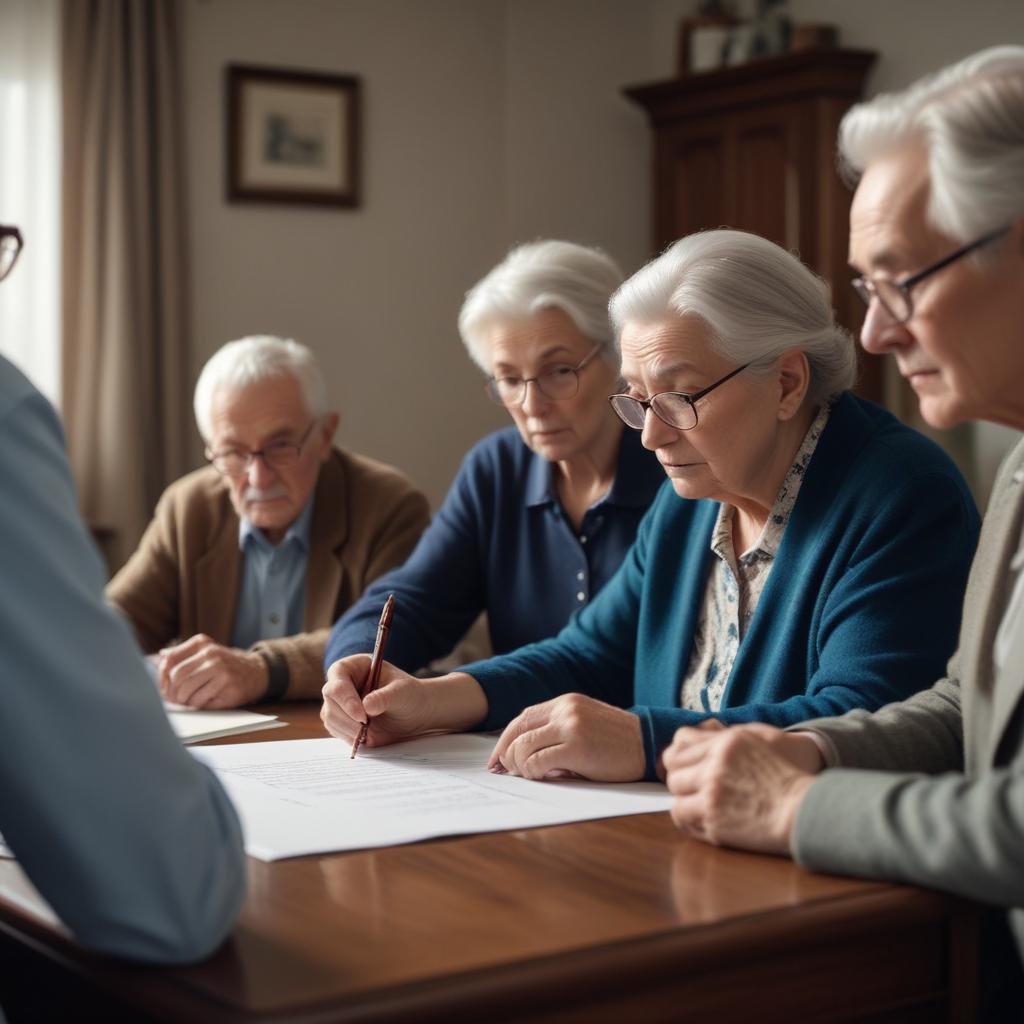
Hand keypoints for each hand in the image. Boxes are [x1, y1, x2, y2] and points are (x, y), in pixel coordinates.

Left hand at [158, 634, 268, 707]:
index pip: (170, 660)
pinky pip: (200, 700)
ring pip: (186, 690)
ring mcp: (221, 668)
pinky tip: (202, 702)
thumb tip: (160, 656)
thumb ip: (183, 654)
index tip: (164, 687)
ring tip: (188, 702)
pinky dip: (196, 705)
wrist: (256, 671)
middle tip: (175, 699)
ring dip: (184, 701)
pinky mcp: (228, 684)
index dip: (162, 677)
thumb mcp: (205, 652)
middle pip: (177, 677)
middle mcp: (211, 653)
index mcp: (201, 643)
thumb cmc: (225, 665)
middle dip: (172, 693)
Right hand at [320, 656, 438, 747]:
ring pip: (330, 717)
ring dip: (349, 729)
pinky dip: (349, 737)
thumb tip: (367, 706)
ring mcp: (340, 702)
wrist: (415, 714)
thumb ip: (385, 697)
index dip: (346, 696)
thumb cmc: (409, 695)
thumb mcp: (403, 692)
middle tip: (368, 727)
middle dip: (348, 717)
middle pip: (330, 699)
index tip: (362, 715)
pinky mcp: (341, 720)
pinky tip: (367, 736)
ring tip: (371, 732)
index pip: (338, 676)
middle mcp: (343, 682)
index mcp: (354, 666)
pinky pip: (336, 730)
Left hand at [488, 693, 645, 781]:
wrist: (650, 745)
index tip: (498, 759)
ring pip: (523, 747)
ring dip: (520, 766)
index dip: (505, 740)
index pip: (522, 718)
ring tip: (530, 776)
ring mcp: (570, 727)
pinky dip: (533, 773)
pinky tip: (543, 777)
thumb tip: (522, 752)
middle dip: (505, 754)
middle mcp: (565, 710)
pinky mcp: (577, 747)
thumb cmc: (618, 742)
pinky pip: (538, 762)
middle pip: (517, 730)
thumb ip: (558, 728)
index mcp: (566, 702)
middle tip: (504, 772)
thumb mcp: (585, 723)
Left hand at [663, 722, 817, 854]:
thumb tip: (693, 736)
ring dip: (685, 798)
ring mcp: (713, 791)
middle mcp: (716, 763)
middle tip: (694, 789)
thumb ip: (724, 739)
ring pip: (675, 791)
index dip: (681, 757)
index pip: (681, 742)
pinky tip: (701, 819)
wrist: (801, 812)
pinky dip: (688, 818)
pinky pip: (681, 816)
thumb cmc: (782, 779)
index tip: (686, 767)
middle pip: (674, 767)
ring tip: (700, 805)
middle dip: (682, 778)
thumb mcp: (756, 743)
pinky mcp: (713, 817)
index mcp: (727, 742)